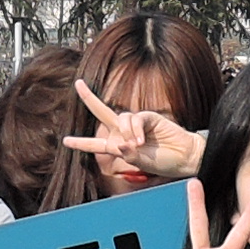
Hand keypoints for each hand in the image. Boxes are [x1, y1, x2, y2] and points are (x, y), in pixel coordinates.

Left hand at [75, 76, 203, 181]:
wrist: (184, 157)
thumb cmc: (163, 162)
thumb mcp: (140, 164)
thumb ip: (128, 155)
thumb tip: (119, 145)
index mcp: (117, 146)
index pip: (95, 144)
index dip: (80, 143)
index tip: (65, 141)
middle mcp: (123, 132)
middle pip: (101, 112)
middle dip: (89, 98)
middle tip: (78, 84)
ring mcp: (135, 123)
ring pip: (120, 119)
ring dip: (127, 133)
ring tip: (139, 146)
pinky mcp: (148, 117)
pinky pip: (134, 119)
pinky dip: (135, 130)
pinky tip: (142, 141)